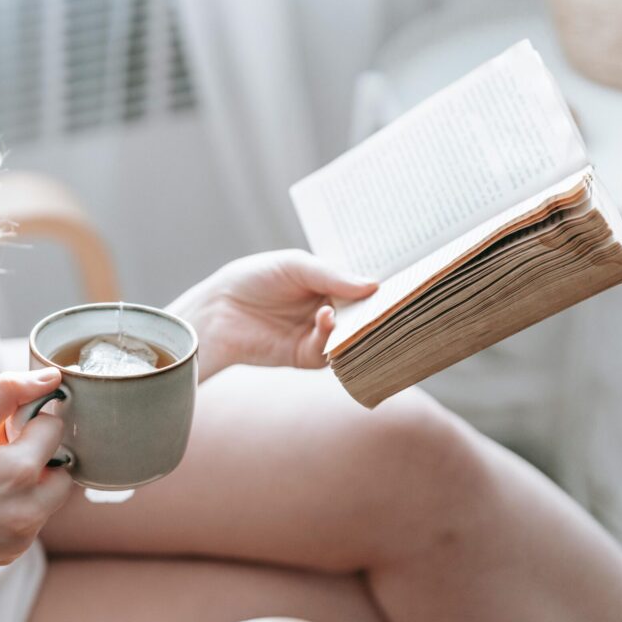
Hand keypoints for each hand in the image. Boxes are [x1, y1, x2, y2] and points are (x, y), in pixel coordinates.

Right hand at [0, 368, 73, 572]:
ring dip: (30, 481)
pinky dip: (17, 506)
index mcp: (17, 473)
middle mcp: (27, 511)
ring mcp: (20, 538)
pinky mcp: (11, 553)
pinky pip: (32, 520)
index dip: (29, 420)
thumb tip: (51, 377)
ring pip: (50, 496)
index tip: (1, 427)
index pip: (53, 429)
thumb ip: (7, 394)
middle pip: (62, 468)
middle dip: (38, 454)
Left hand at [169, 249, 376, 378]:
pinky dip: (331, 337)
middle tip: (394, 302)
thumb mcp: (295, 265)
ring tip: (356, 310)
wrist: (217, 308)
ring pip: (350, 338)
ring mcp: (318, 335)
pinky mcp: (304, 356)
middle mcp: (329, 310)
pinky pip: (328, 353)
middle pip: (363, 316)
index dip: (381, 287)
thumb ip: (332, 276)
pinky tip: (326, 317)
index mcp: (330, 286)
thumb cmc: (254, 278)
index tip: (404, 283)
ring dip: (356, 327)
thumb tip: (373, 286)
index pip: (364, 289)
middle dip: (377, 311)